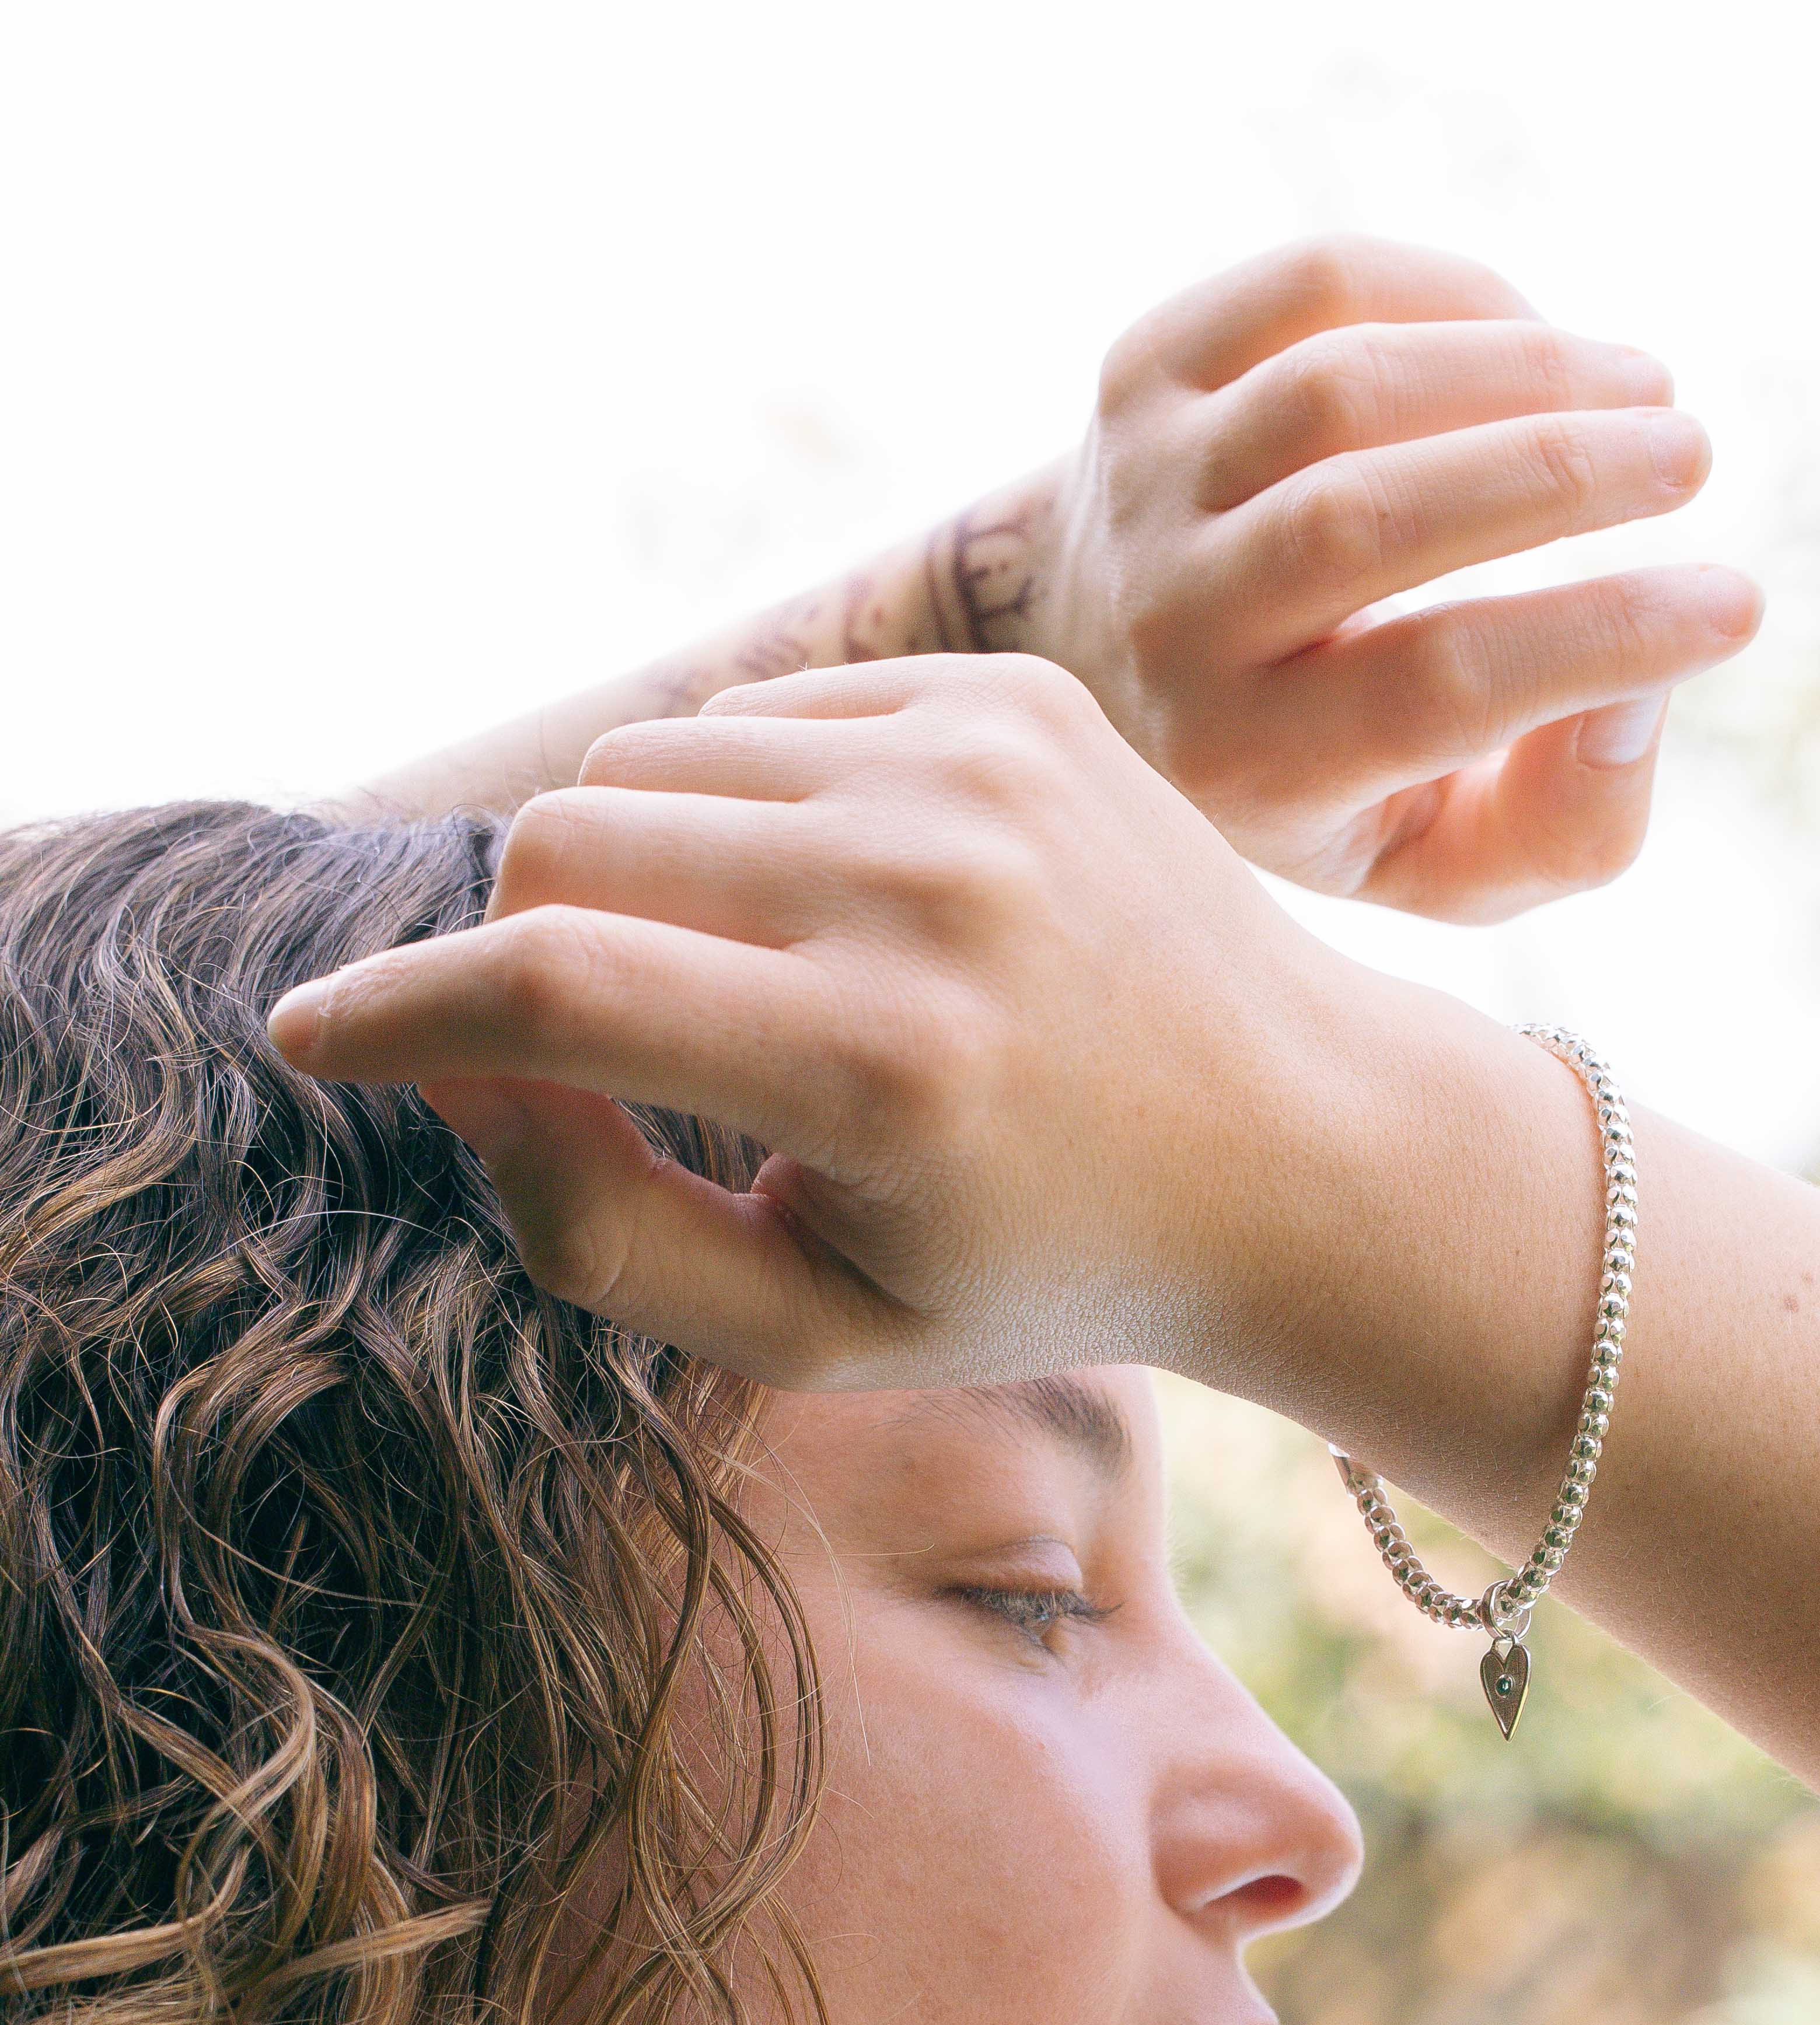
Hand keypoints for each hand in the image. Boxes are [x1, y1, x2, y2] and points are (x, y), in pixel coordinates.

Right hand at [270, 658, 1510, 1409]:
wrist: (1298, 1148)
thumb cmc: (1037, 1266)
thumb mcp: (816, 1330)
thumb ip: (599, 1229)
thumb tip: (455, 1067)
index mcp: (885, 1069)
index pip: (550, 985)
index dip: (394, 1010)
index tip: (316, 1038)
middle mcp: (931, 888)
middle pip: (569, 842)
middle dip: (526, 947)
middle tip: (607, 1054)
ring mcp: (981, 765)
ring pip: (654, 763)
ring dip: (638, 873)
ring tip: (747, 991)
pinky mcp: (1015, 693)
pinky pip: (767, 710)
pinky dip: (747, 809)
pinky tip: (836, 909)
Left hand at [1019, 236, 1761, 921]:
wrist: (1096, 654)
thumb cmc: (1321, 767)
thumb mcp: (1430, 858)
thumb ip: (1561, 826)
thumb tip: (1645, 695)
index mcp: (1251, 766)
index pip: (1436, 689)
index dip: (1598, 639)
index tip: (1735, 606)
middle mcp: (1173, 626)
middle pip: (1370, 523)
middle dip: (1559, 477)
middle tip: (1694, 456)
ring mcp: (1145, 485)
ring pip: (1340, 390)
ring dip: (1521, 370)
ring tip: (1645, 387)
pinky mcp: (1144, 367)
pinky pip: (1309, 289)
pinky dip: (1448, 293)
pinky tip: (1535, 338)